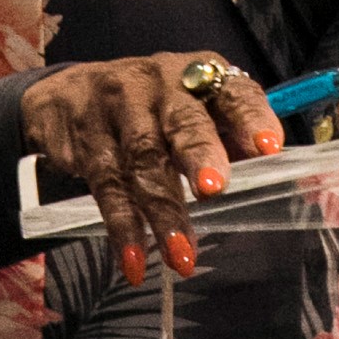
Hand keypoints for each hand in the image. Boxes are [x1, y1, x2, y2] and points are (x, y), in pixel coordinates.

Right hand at [20, 51, 284, 281]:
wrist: (69, 96)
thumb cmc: (153, 109)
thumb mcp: (192, 109)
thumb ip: (228, 138)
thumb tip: (269, 180)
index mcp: (200, 75)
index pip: (232, 92)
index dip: (251, 118)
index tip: (269, 148)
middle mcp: (160, 84)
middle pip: (182, 119)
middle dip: (198, 152)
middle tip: (214, 189)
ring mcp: (118, 109)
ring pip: (143, 159)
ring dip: (163, 210)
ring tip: (183, 257)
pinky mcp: (88, 140)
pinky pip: (107, 186)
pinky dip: (123, 228)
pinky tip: (136, 263)